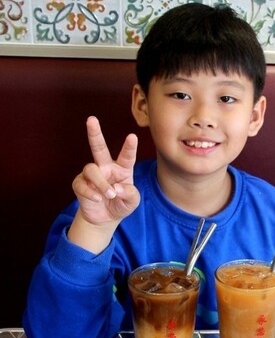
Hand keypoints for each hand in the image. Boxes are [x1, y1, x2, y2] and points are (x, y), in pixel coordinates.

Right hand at [68, 117, 139, 251]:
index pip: (127, 156)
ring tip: (109, 195)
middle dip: (94, 134)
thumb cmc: (121, 204)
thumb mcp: (132, 201)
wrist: (105, 218)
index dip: (129, 147)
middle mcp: (106, 167)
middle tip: (91, 119)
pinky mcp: (80, 184)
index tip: (132, 136)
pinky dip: (90, 193)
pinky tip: (98, 199)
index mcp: (122, 168)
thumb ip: (129, 194)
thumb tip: (116, 188)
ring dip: (101, 184)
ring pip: (91, 169)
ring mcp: (92, 174)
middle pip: (99, 147)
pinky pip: (82, 184)